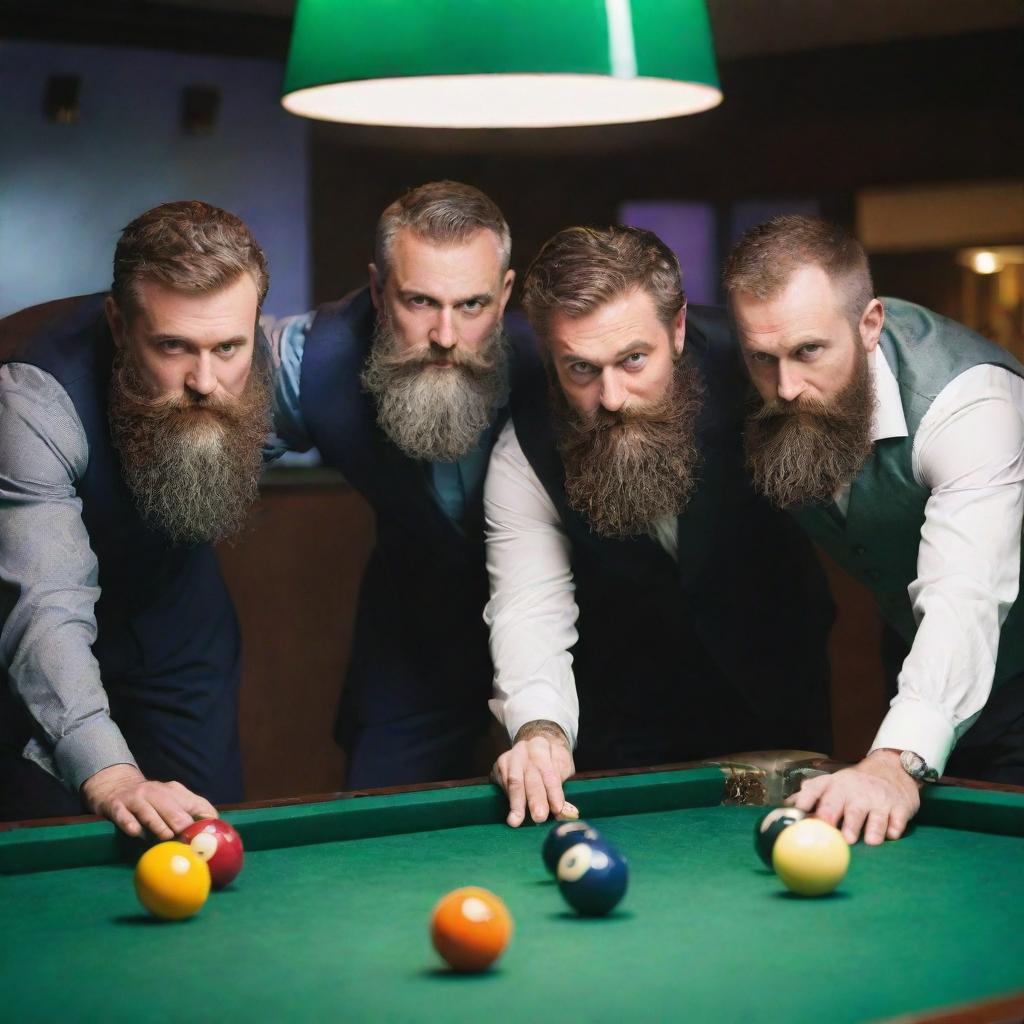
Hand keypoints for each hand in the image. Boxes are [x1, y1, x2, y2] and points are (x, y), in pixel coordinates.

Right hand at [80, 764, 217, 838]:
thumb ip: (187, 814)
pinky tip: (136, 832)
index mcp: (175, 791)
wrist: (116, 784)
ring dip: (159, 826)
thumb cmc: (150, 800)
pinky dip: (130, 824)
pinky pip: (124, 816)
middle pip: (174, 809)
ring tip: (167, 837)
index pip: (197, 804)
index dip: (204, 821)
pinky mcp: (117, 805)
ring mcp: (136, 798)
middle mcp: (157, 792)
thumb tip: (207, 836)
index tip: (206, 837)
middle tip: (186, 841)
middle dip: (182, 825)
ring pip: (150, 812)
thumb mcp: (170, 801)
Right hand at [492, 721, 576, 827]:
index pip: (548, 769)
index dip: (553, 790)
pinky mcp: (498, 767)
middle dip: (535, 798)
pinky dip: (509, 801)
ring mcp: (509, 757)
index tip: (557, 808)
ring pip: (514, 781)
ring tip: (516, 821)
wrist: (533, 748)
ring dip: (517, 803)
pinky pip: (503, 786)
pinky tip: (512, 813)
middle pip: (530, 776)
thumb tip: (568, 813)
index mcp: (541, 745)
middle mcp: (523, 749)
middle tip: (539, 817)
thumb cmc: (551, 761)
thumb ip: (563, 788)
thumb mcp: (562, 768)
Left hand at [786, 749, 921, 845]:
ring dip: (869, 828)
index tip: (799, 811)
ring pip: (872, 815)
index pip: (815, 790)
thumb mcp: (831, 784)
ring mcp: (877, 799)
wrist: (891, 770)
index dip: (806, 800)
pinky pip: (897, 819)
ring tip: (867, 842)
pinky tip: (891, 835)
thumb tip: (785, 808)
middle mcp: (853, 791)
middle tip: (835, 836)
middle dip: (837, 819)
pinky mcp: (899, 808)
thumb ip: (809, 796)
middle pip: (843, 805)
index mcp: (833, 785)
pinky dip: (894, 827)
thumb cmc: (854, 785)